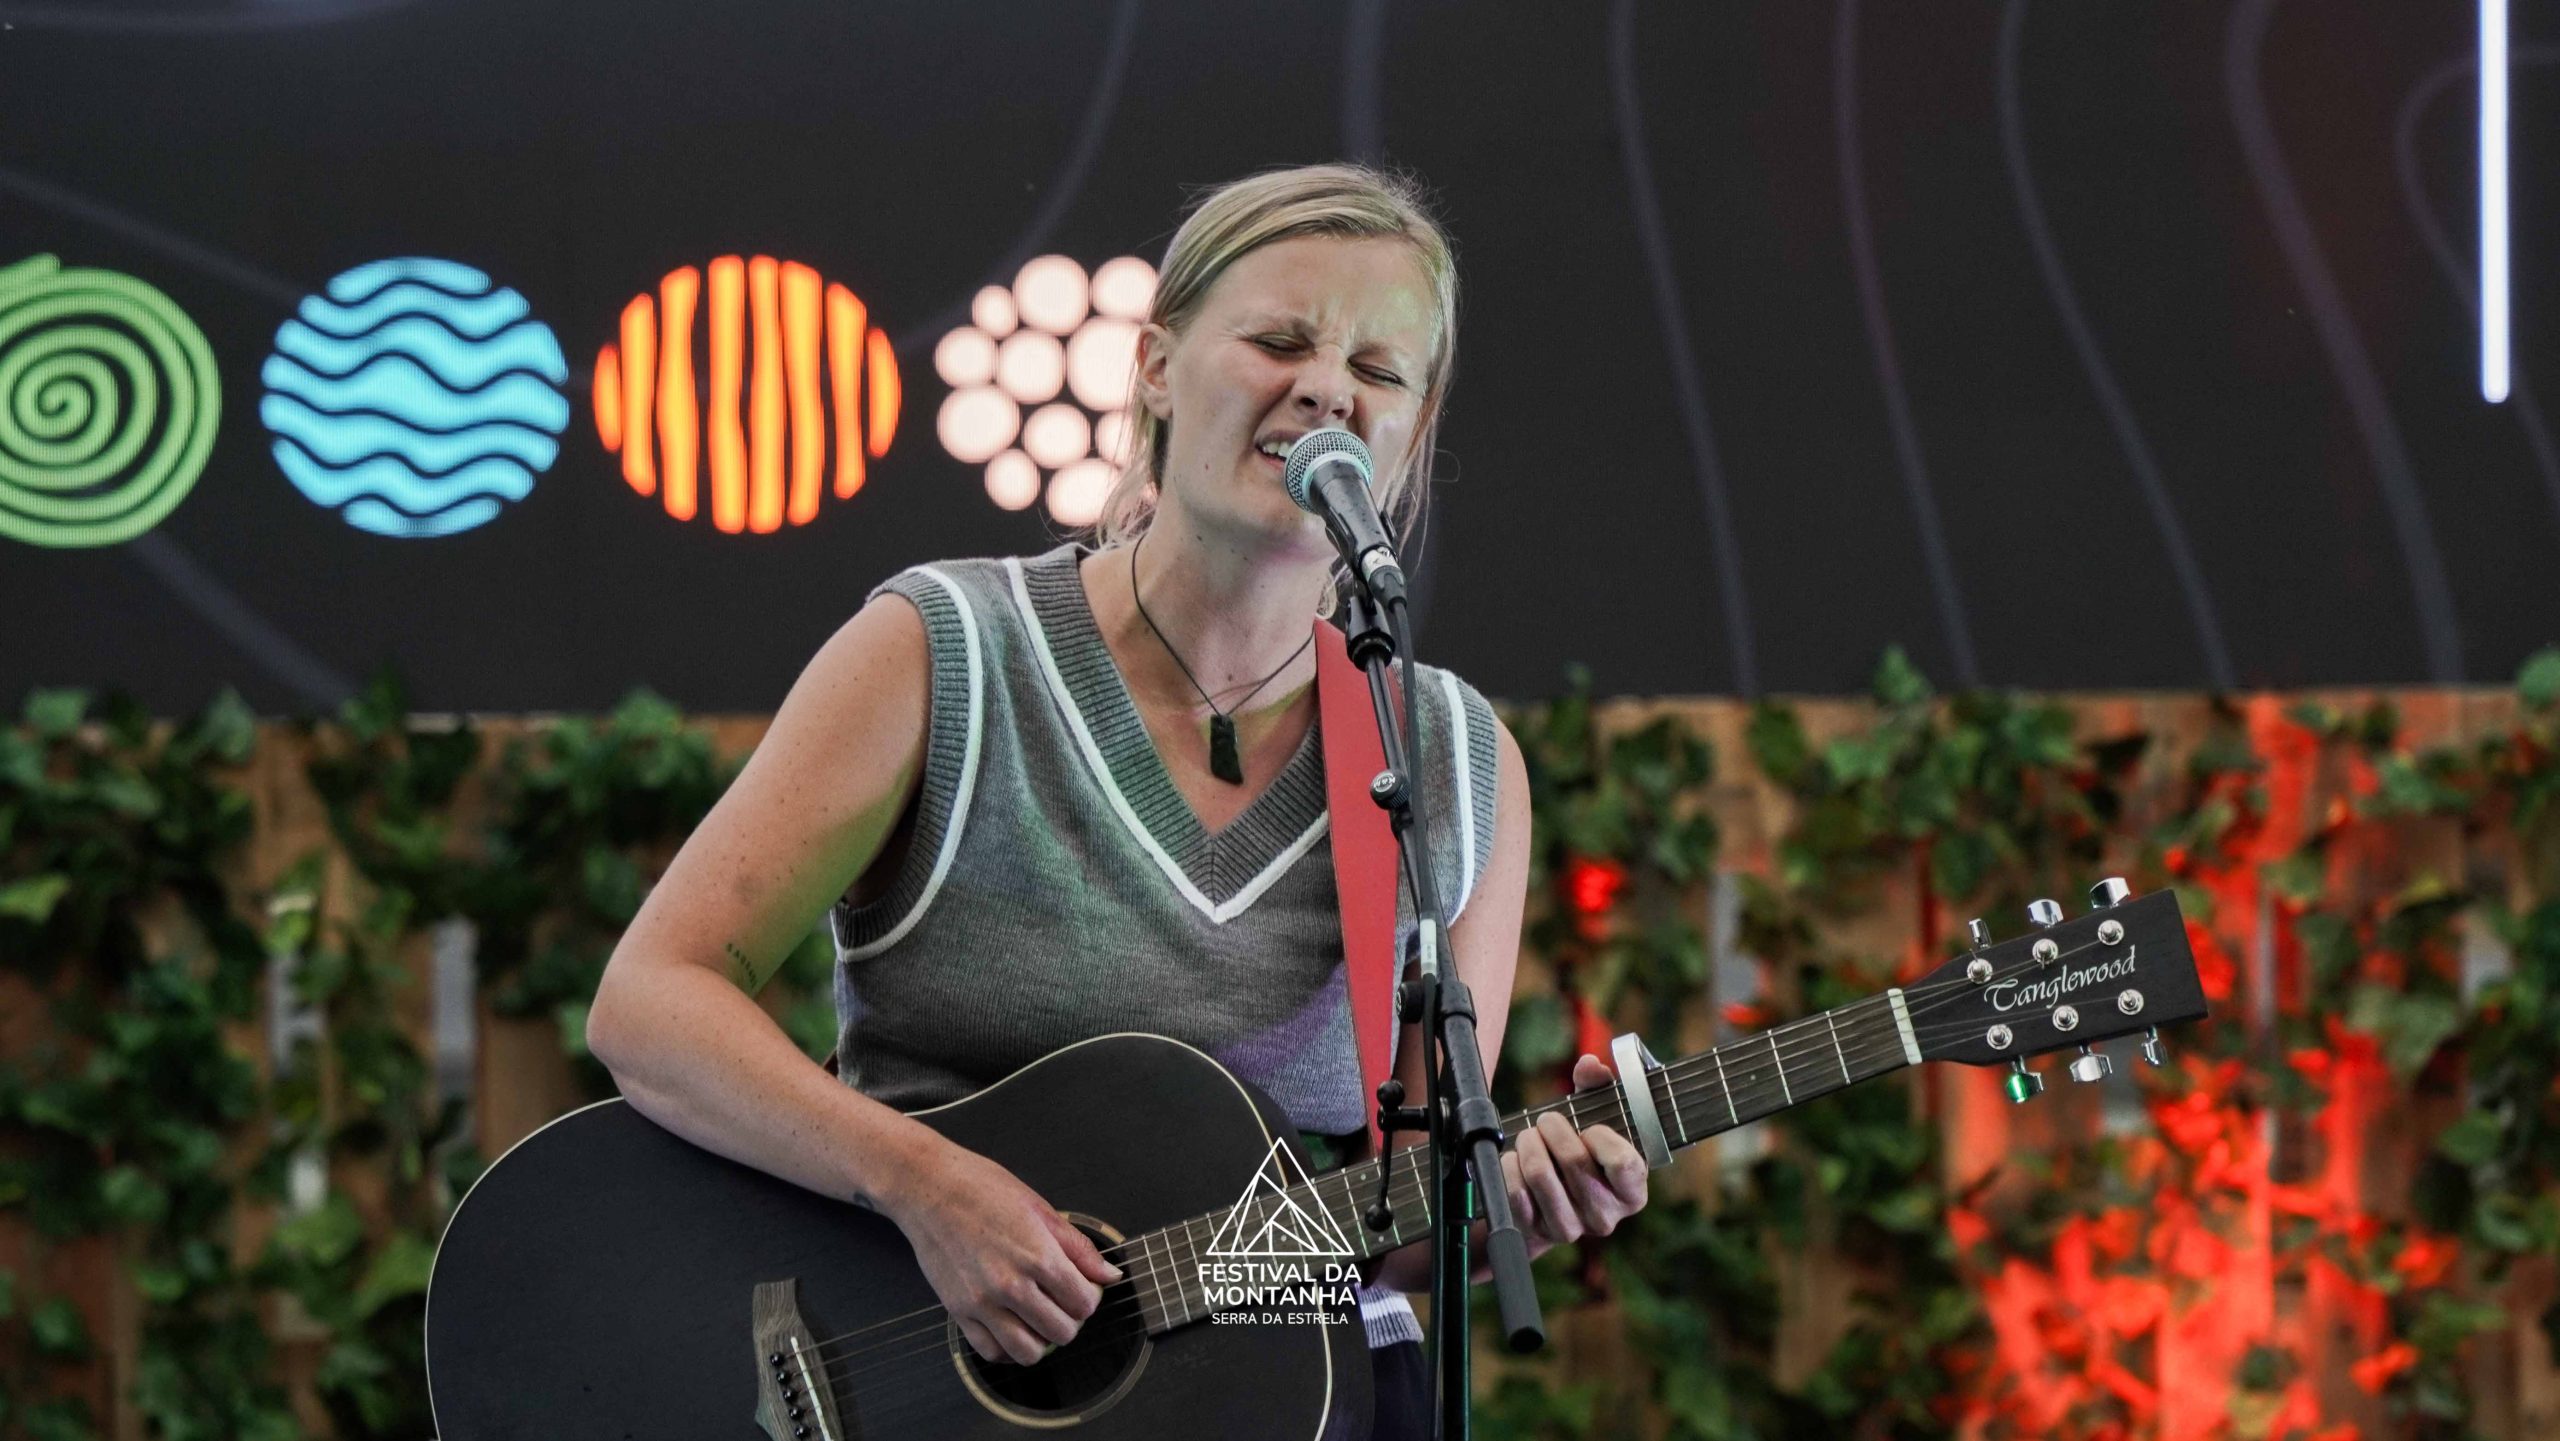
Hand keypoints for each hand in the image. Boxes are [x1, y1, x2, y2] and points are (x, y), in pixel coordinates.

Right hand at [878, 1135, 1123, 1364]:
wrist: (928, 1187)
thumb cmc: (981, 1188)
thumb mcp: (1040, 1208)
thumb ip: (1079, 1247)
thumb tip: (1109, 1273)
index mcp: (1038, 1256)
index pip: (1084, 1303)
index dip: (1090, 1297)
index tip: (1083, 1287)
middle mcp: (1011, 1285)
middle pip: (1062, 1332)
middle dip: (1070, 1319)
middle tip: (1062, 1301)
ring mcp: (982, 1302)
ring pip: (1028, 1352)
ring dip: (1041, 1339)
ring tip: (1039, 1318)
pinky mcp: (958, 1311)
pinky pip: (991, 1351)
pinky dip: (1007, 1348)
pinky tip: (1013, 1327)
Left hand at [1498, 1054, 1649, 1253]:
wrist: (1549, 1200)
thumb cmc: (1582, 1153)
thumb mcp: (1596, 1120)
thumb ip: (1598, 1087)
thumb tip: (1590, 1066)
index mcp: (1632, 1192)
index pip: (1623, 1162)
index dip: (1600, 1137)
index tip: (1590, 1129)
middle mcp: (1606, 1217)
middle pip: (1575, 1162)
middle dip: (1553, 1129)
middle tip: (1546, 1121)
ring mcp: (1572, 1229)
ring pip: (1540, 1174)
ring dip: (1528, 1144)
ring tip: (1530, 1137)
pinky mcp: (1537, 1233)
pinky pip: (1515, 1192)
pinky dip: (1510, 1167)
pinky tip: (1516, 1161)